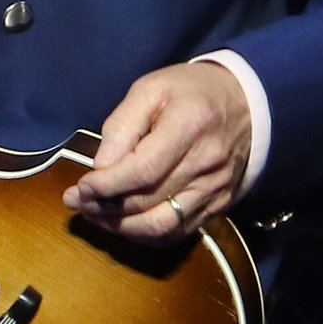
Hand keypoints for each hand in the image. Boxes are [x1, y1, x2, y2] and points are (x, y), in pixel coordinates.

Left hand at [64, 61, 251, 241]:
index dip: (105, 186)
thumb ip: (122, 126)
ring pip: (162, 226)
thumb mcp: (150, 89)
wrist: (246, 102)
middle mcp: (206, 164)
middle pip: (147, 202)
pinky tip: (125, 223)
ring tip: (96, 215)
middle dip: (103, 207)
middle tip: (77, 202)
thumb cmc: (191, 91)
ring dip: (121, 228)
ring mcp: (215, 189)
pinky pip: (178, 232)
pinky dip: (146, 234)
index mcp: (189, 127)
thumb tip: (100, 167)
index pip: (141, 171)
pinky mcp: (219, 204)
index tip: (80, 188)